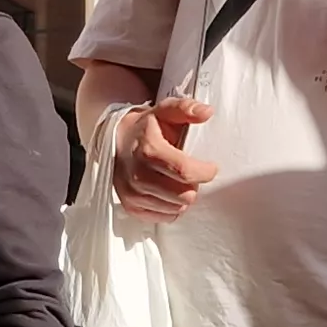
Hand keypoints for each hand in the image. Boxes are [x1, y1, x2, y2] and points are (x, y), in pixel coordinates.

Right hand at [107, 96, 219, 218]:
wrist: (116, 140)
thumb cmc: (146, 127)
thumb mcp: (165, 111)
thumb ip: (186, 108)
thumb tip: (207, 112)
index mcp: (149, 150)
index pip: (186, 171)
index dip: (205, 172)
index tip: (210, 167)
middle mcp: (138, 175)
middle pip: (184, 195)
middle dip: (194, 184)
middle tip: (190, 173)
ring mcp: (132, 194)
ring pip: (176, 208)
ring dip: (182, 196)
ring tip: (177, 180)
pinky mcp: (131, 207)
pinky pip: (164, 217)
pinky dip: (170, 206)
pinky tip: (167, 190)